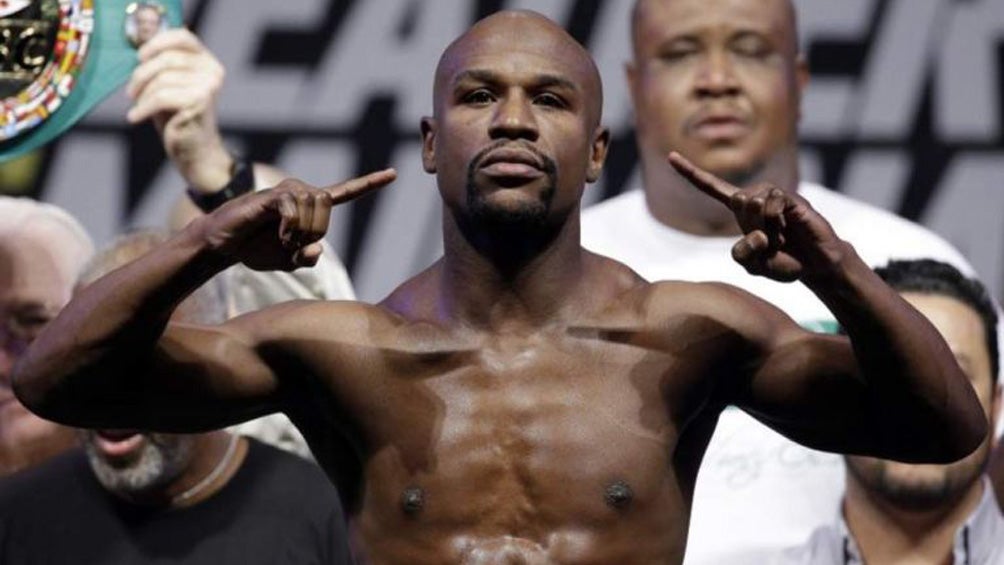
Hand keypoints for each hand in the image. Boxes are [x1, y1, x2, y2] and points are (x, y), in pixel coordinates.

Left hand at [126, 29, 230, 190]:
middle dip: (141, 75)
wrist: (195, 152)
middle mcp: (212, 71)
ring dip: (141, 94)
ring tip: (137, 106)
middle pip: (166, 58)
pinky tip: (135, 117)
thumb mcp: (169, 84)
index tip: (139, 58)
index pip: (183, 36)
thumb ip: (162, 62)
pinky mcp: (199, 102)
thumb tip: (142, 38)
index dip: (156, 43)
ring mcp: (209, 86)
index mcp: (207, 61)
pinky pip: (160, 97)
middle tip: (130, 92)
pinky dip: (142, 108)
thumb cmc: (178, 118)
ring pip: (161, 79)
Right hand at [198, 169, 396, 271]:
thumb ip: (307, 258)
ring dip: (301, 232)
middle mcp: (303, 192)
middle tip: (292, 245)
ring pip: (315, 208)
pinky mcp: (272, 195)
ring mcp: (287, 191)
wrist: (225, 245)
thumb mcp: (288, 262)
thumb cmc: (256, 249)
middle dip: (314, 232)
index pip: (346, 192)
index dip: (369, 183)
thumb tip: (316, 248)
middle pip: (329, 208)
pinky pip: (294, 210)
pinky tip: (278, 235)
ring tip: (282, 239)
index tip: (393, 173)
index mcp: (312, 207)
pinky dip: (290, 228)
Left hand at [668, 152, 845, 281]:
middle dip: (752, 227)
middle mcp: (756, 198)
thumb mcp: (754, 266)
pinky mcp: (794, 198)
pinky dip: (777, 221)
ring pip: (755, 202)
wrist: (815, 266)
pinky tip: (787, 227)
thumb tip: (755, 234)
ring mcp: (775, 196)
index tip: (670, 156)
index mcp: (740, 211)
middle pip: (738, 201)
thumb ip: (743, 255)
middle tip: (769, 242)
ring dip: (767, 227)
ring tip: (780, 238)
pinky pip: (774, 202)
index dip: (691, 173)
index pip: (712, 187)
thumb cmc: (783, 261)